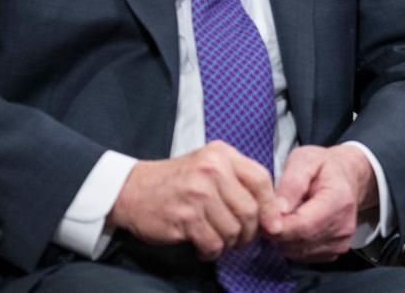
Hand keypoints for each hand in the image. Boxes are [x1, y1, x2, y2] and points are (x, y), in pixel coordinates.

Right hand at [107, 141, 277, 260]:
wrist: (132, 190)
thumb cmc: (177, 181)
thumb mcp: (209, 166)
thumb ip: (239, 182)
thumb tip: (272, 213)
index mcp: (221, 154)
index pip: (261, 179)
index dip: (270, 206)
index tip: (272, 224)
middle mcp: (211, 170)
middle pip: (249, 210)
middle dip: (249, 232)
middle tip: (239, 237)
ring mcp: (197, 194)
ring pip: (233, 230)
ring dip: (228, 243)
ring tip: (218, 239)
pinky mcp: (184, 217)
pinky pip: (213, 243)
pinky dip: (211, 251)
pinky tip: (203, 245)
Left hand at [263, 144, 378, 261]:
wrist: (347, 176)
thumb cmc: (324, 166)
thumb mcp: (305, 159)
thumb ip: (292, 183)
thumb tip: (279, 210)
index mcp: (339, 200)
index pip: (304, 226)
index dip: (278, 225)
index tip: (262, 215)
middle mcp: (343, 225)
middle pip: (299, 241)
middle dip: (276, 231)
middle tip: (268, 212)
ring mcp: (340, 242)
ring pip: (297, 251)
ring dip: (283, 238)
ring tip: (283, 216)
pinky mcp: (335, 251)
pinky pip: (303, 255)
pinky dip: (292, 243)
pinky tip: (294, 224)